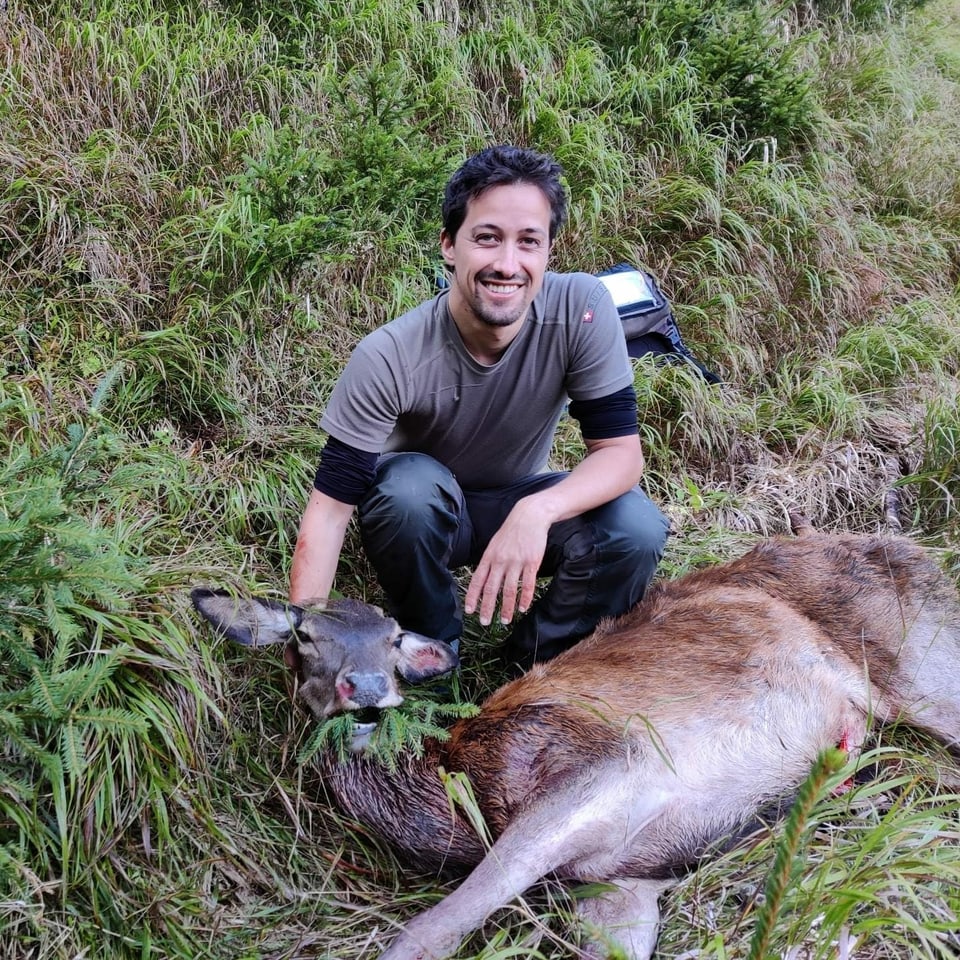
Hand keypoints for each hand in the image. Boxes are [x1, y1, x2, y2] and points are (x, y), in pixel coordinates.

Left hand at [464, 499, 551, 625]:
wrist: (530, 516)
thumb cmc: (511, 531)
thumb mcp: (495, 544)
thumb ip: (489, 562)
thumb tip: (483, 580)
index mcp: (489, 557)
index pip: (477, 580)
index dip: (472, 597)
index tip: (469, 611)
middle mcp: (500, 561)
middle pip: (491, 589)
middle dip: (487, 608)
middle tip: (485, 623)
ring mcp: (516, 562)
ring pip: (509, 590)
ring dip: (506, 608)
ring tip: (504, 621)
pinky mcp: (532, 562)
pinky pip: (527, 584)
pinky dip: (524, 598)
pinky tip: (522, 608)